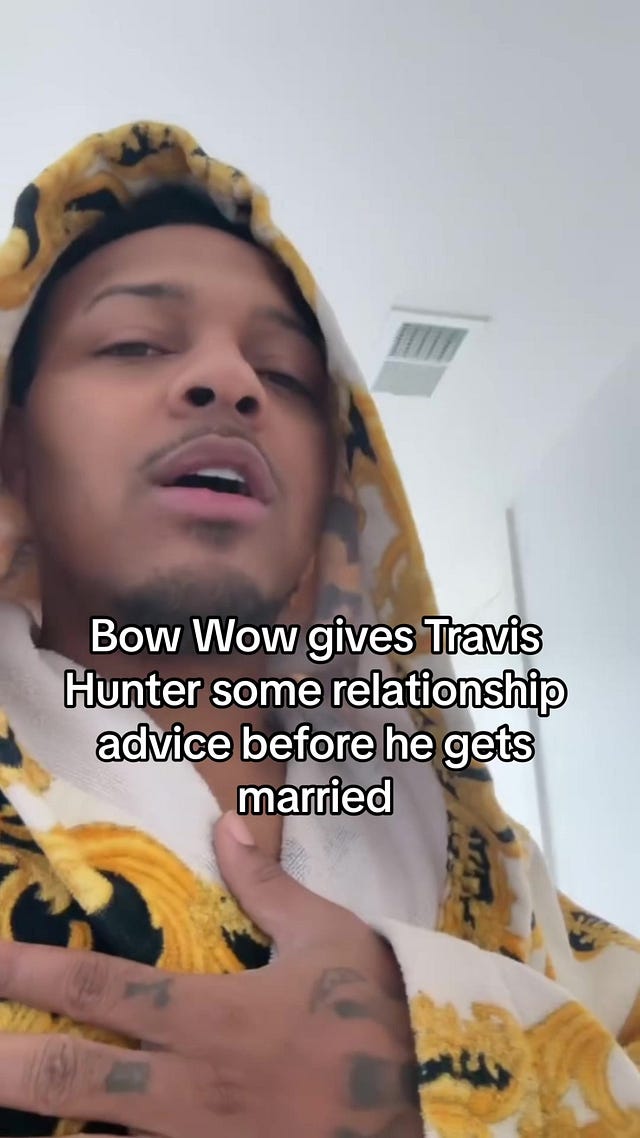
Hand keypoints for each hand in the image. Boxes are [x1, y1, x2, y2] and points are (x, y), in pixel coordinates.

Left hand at [0, 812, 421, 1137]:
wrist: (430, 1113)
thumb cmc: (374, 1020)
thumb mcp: (330, 940)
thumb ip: (268, 886)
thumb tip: (226, 824)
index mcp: (210, 1015)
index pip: (102, 985)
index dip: (34, 969)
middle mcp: (185, 1087)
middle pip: (69, 1074)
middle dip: (5, 1060)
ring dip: (39, 1120)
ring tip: (5, 1098)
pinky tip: (76, 1137)